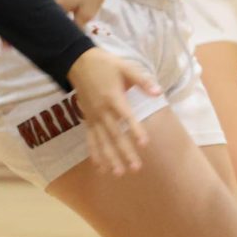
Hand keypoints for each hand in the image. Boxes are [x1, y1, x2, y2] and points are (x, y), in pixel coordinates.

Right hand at [66, 48, 160, 175]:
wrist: (78, 63)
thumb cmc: (105, 65)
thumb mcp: (125, 67)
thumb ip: (142, 80)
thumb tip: (158, 92)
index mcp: (113, 98)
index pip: (126, 117)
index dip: (135, 129)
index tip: (144, 143)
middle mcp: (102, 111)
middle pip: (115, 135)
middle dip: (125, 152)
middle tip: (135, 168)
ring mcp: (93, 118)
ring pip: (102, 142)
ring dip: (110, 158)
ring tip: (119, 173)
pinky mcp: (88, 120)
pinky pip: (90, 140)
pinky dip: (95, 154)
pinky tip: (100, 168)